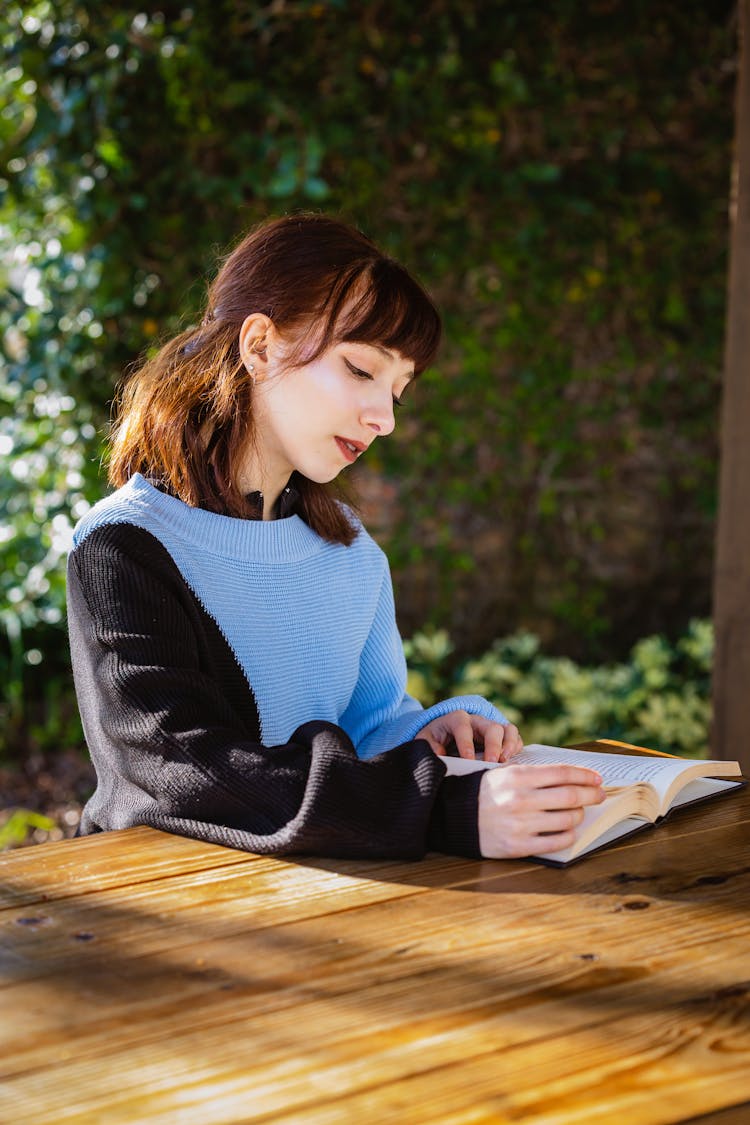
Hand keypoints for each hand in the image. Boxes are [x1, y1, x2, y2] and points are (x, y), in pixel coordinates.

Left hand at [418, 710, 522, 762]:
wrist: (445, 733)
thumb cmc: (435, 737)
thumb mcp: (425, 739)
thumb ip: (429, 746)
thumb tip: (440, 755)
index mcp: (457, 719)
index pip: (463, 726)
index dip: (466, 743)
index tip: (467, 760)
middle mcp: (477, 720)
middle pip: (491, 727)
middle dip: (493, 745)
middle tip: (490, 763)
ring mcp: (491, 727)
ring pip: (507, 729)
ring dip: (509, 745)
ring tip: (504, 761)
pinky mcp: (501, 736)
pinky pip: (515, 737)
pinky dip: (516, 748)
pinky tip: (510, 762)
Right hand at [477, 763, 605, 858]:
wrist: (453, 816)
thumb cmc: (484, 792)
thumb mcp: (504, 773)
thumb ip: (534, 775)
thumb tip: (571, 778)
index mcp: (517, 776)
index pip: (562, 773)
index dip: (585, 775)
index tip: (597, 779)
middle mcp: (521, 799)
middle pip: (571, 796)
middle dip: (591, 794)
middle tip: (599, 795)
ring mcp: (521, 824)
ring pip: (568, 819)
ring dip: (579, 815)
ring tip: (578, 812)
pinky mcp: (519, 846)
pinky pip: (556, 841)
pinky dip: (569, 835)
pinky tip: (568, 830)